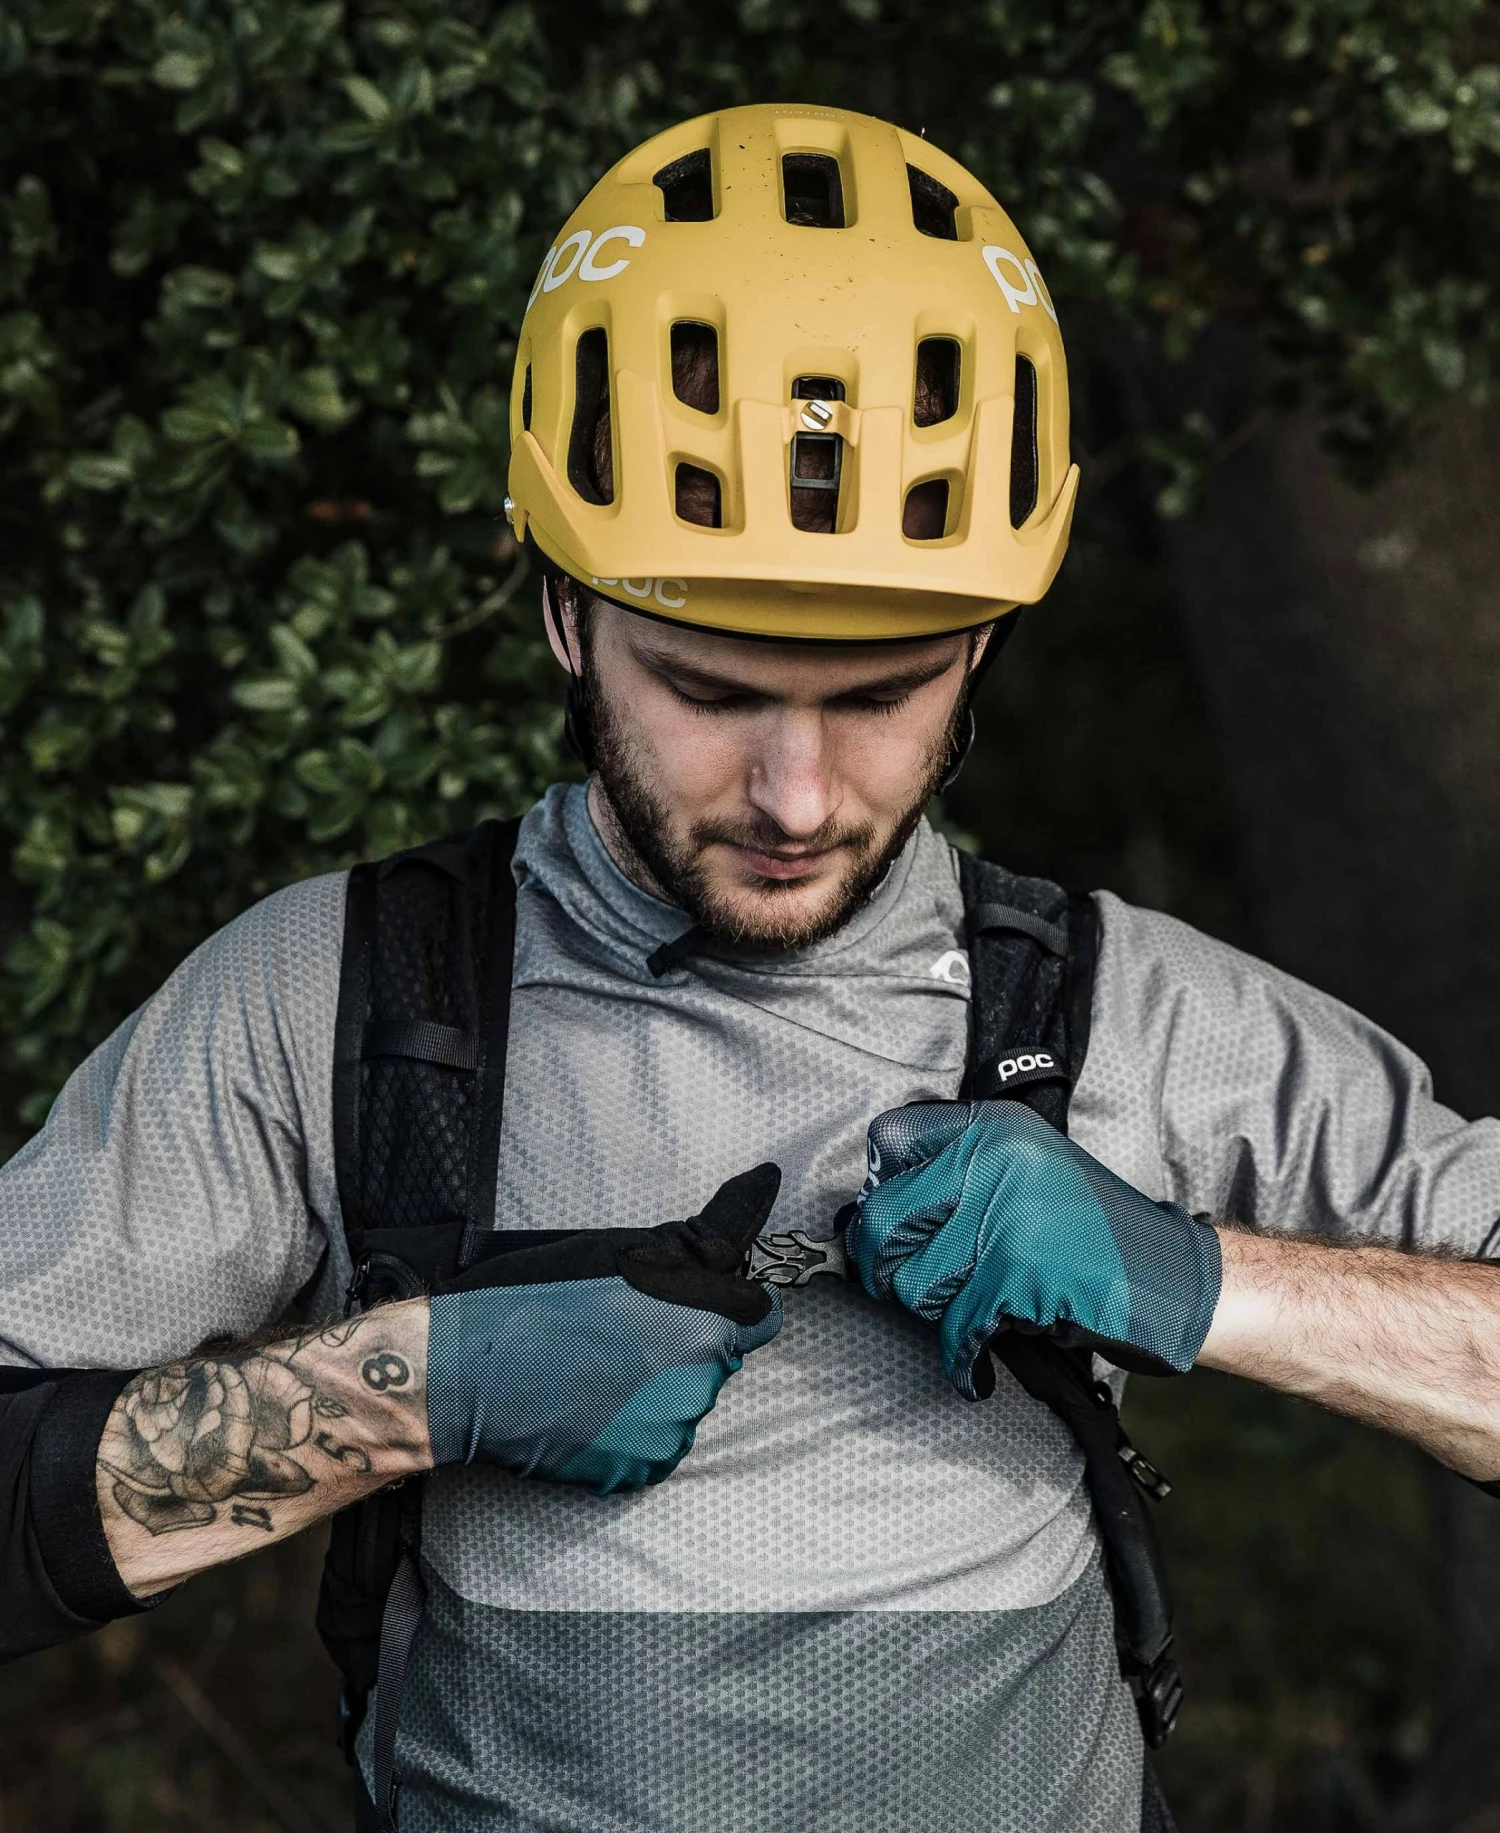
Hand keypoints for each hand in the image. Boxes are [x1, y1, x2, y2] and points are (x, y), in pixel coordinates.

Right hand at [424, 1164, 782, 1492]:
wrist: (465, 1370)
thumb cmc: (538, 1294)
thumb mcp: (625, 1246)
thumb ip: (705, 1236)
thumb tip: (767, 1180)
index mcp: (705, 1318)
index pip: (760, 1313)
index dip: (727, 1302)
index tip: (688, 1300)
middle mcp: (701, 1379)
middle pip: (718, 1356)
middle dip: (682, 1342)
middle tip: (616, 1331)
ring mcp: (672, 1430)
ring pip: (685, 1400)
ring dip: (654, 1387)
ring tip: (592, 1367)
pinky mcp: (641, 1470)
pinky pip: (655, 1441)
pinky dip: (629, 1427)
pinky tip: (587, 1403)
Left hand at [847, 1102, 1220, 1394]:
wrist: (1170, 1277)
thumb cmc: (1092, 1233)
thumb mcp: (1028, 1169)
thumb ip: (959, 1173)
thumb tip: (866, 1213)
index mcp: (993, 1127)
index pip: (890, 1140)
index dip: (880, 1188)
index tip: (893, 1220)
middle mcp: (994, 1160)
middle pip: (881, 1220)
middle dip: (886, 1266)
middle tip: (911, 1285)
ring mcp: (1004, 1217)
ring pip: (910, 1282)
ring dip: (934, 1312)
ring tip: (972, 1311)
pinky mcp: (1015, 1274)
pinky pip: (954, 1330)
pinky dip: (961, 1358)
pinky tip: (974, 1367)